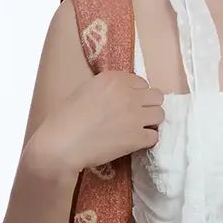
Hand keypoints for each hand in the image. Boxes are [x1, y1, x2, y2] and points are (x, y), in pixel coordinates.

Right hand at [33, 70, 164, 177]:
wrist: (62, 144)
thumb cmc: (65, 119)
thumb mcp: (85, 90)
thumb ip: (107, 89)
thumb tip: (119, 95)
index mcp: (114, 79)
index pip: (141, 83)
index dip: (136, 95)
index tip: (128, 105)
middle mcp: (128, 94)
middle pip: (156, 96)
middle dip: (148, 106)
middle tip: (137, 117)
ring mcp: (135, 116)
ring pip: (160, 114)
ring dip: (151, 122)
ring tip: (138, 130)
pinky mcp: (137, 138)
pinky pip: (154, 136)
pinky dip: (147, 140)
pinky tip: (135, 143)